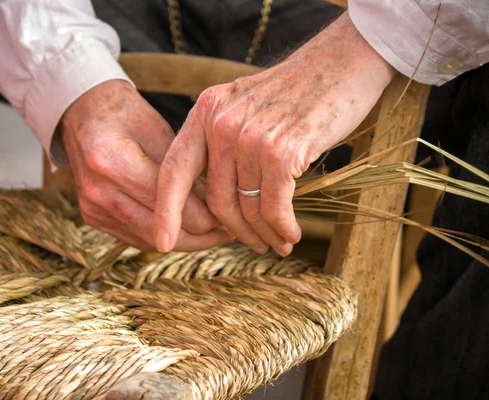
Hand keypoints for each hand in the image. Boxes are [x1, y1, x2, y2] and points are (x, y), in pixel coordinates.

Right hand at [61, 79, 232, 249]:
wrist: (85, 115)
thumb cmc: (128, 116)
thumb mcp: (162, 133)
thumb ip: (185, 172)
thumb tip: (216, 206)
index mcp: (112, 160)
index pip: (167, 202)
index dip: (203, 214)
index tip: (227, 213)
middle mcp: (97, 190)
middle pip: (158, 229)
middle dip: (198, 234)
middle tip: (227, 229)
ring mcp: (91, 207)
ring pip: (149, 240)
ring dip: (183, 240)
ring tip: (213, 234)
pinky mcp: (92, 217)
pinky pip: (136, 237)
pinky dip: (163, 236)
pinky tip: (187, 231)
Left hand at [154, 13, 395, 254]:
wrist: (343, 62)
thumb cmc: (296, 93)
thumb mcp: (245, 107)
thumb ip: (223, 143)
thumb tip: (216, 201)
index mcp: (206, 111)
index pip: (174, 170)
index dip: (166, 211)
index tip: (163, 243)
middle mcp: (222, 123)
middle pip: (216, 200)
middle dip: (235, 232)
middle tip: (255, 245)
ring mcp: (250, 137)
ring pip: (247, 208)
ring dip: (263, 235)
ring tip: (279, 243)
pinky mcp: (282, 152)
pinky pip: (274, 207)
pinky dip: (282, 228)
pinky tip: (291, 233)